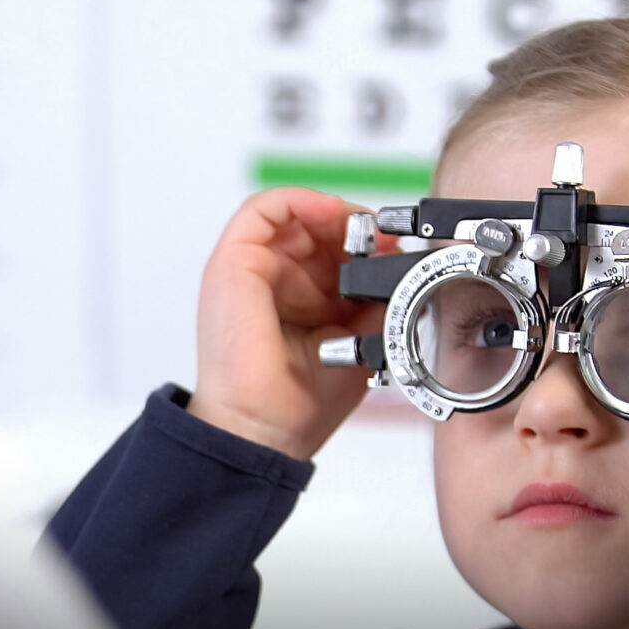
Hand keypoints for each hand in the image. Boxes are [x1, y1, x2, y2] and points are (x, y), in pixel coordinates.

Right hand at [187, 188, 387, 459]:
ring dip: (331, 211)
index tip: (392, 249)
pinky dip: (301, 200)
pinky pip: (263, 208)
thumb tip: (396, 262)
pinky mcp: (232, 262)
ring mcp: (248, 269)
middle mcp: (269, 281)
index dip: (364, 243)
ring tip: (361, 228)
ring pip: (292, 214)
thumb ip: (375, 301)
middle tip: (383, 238)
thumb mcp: (359, 342)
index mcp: (296, 300)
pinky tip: (333, 216)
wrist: (266, 427)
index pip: (328, 250)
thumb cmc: (300, 402)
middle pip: (313, 227)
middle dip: (353, 227)